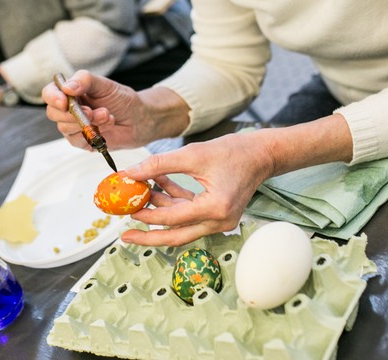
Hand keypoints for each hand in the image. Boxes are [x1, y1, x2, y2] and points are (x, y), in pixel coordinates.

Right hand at [42, 70, 165, 150]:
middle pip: (52, 112)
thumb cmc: (122, 100)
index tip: (64, 101)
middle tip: (91, 111)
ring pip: (64, 127)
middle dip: (71, 113)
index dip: (53, 97)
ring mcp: (74, 126)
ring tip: (107, 115)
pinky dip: (91, 133)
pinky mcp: (82, 141)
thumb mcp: (105, 85)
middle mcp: (69, 109)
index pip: (50, 93)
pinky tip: (107, 125)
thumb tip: (67, 87)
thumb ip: (85, 80)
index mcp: (71, 92)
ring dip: (86, 122)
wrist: (140, 119)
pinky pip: (76, 140)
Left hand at [120, 130, 275, 245]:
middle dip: (150, 235)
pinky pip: (190, 213)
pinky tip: (158, 184)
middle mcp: (219, 221)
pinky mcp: (218, 214)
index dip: (148, 214)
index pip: (173, 218)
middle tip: (125, 235)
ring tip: (140, 193)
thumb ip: (159, 165)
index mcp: (216, 209)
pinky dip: (174, 201)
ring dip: (161, 209)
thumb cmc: (233, 151)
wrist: (262, 154)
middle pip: (177, 235)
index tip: (128, 210)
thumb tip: (130, 173)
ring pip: (182, 224)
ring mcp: (220, 221)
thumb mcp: (192, 154)